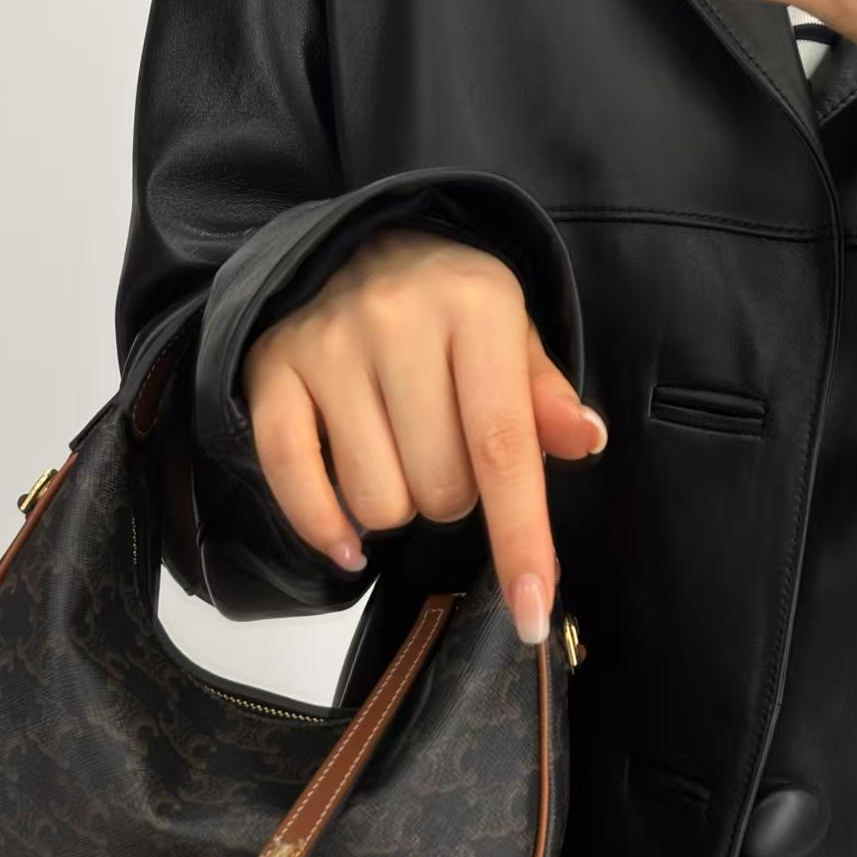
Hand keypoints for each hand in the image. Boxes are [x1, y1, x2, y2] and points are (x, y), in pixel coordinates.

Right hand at [241, 226, 607, 644]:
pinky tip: (347, 539)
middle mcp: (397, 318)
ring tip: (396, 455)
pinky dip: (324, 528)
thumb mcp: (511, 338)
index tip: (532, 613)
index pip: (504, 446)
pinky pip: (294, 482)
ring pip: (376, 501)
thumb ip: (544, 398)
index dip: (521, 537)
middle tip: (442, 450)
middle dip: (452, 497)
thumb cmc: (447, 309)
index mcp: (476, 305)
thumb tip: (585, 440)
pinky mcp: (271, 370)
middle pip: (440, 488)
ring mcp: (327, 344)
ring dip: (395, 505)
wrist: (351, 244)